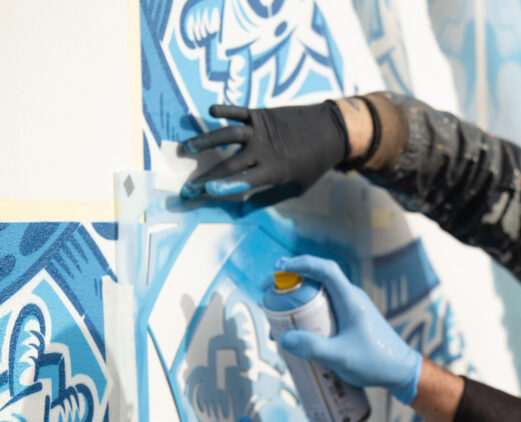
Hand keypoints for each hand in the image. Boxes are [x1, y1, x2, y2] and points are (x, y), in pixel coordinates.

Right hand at [180, 102, 348, 211]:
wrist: (332, 130)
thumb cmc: (314, 164)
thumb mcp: (297, 187)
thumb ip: (268, 198)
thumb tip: (242, 211)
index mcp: (274, 170)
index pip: (241, 181)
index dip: (221, 187)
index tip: (203, 192)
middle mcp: (264, 149)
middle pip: (228, 164)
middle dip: (205, 177)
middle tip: (187, 188)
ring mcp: (261, 130)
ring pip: (227, 135)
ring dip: (205, 140)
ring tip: (186, 148)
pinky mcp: (262, 113)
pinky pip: (239, 111)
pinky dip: (225, 109)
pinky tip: (210, 111)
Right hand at [274, 254, 422, 403]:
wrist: (400, 371)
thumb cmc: (375, 362)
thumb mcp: (340, 358)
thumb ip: (312, 348)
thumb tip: (282, 338)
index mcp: (351, 299)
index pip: (326, 269)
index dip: (302, 263)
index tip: (279, 268)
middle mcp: (351, 299)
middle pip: (317, 281)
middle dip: (290, 284)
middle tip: (267, 295)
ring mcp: (351, 309)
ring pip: (319, 297)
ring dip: (297, 302)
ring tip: (276, 319)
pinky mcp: (350, 321)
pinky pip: (325, 311)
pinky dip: (307, 315)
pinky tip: (296, 334)